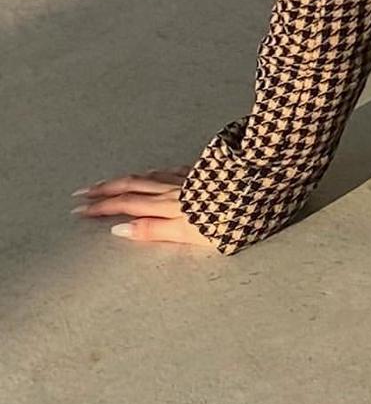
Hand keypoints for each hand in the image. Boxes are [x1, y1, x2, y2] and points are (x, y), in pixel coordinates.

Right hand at [69, 168, 219, 250]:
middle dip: (105, 190)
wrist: (258, 186)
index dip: (102, 207)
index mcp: (169, 206)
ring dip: (126, 179)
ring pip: (149, 176)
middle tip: (83, 193)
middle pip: (133, 186)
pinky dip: (154, 172)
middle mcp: (175, 189)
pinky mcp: (204, 171)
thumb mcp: (191, 233)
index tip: (79, 209)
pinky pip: (170, 170)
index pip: (127, 205)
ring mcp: (189, 177)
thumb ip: (155, 231)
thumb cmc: (229, 217)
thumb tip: (120, 229)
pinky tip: (154, 171)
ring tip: (110, 182)